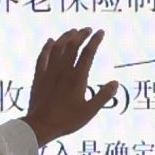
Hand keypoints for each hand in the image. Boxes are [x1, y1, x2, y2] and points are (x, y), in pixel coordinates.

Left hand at [24, 29, 118, 143]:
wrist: (40, 125)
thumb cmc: (66, 120)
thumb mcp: (89, 111)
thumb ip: (103, 96)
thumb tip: (115, 83)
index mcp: (77, 78)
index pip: (88, 53)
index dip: (95, 40)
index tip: (100, 32)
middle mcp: (63, 71)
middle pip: (73, 46)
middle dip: (81, 34)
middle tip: (88, 29)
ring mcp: (49, 72)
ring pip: (58, 48)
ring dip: (66, 37)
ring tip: (73, 31)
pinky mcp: (39, 76)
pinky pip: (43, 57)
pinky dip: (47, 47)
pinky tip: (50, 41)